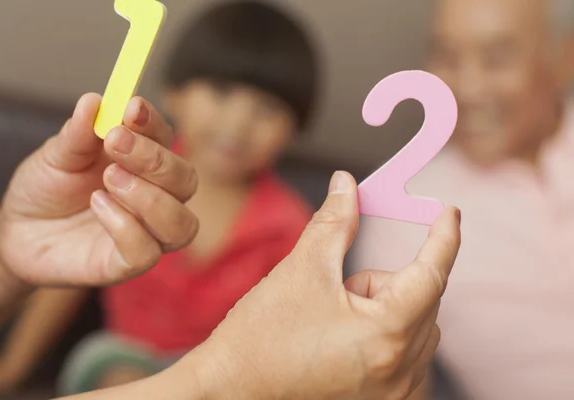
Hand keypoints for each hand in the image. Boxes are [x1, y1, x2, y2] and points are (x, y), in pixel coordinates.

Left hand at [0, 94, 197, 286]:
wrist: (17, 230)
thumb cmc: (45, 189)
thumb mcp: (56, 155)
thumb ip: (78, 134)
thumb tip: (94, 100)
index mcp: (142, 163)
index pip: (167, 140)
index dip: (155, 123)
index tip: (132, 108)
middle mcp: (155, 198)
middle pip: (186, 181)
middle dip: (156, 160)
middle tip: (115, 143)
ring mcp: (145, 233)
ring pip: (182, 224)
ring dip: (151, 199)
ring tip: (109, 180)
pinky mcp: (126, 263)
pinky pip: (148, 253)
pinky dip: (127, 227)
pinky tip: (98, 206)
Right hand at [177, 171, 460, 399]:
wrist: (232, 388)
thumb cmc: (261, 335)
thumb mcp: (302, 268)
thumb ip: (334, 221)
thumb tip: (346, 185)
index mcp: (384, 334)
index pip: (431, 274)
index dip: (443, 237)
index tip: (448, 213)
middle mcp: (398, 370)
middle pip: (419, 300)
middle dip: (382, 281)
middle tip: (339, 285)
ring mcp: (392, 392)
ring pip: (413, 326)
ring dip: (384, 309)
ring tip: (333, 318)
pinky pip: (406, 355)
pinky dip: (386, 335)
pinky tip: (346, 339)